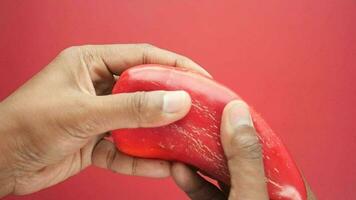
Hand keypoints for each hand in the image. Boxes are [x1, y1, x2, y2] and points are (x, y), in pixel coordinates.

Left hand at [0, 44, 209, 196]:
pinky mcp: (96, 141)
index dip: (174, 65)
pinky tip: (162, 166)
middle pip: (145, 89)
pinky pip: (127, 149)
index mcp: (90, 63)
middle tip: (200, 110)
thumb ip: (132, 109)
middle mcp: (97, 86)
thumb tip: (176, 103)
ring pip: (138, 121)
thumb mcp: (83, 113)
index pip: (142, 56)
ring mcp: (98, 115)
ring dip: (160, 133)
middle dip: (172, 101)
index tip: (201, 78)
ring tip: (187, 139)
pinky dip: (142, 159)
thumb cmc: (25, 126)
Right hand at [171, 100, 315, 199]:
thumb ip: (245, 158)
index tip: (224, 106)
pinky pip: (210, 191)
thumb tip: (238, 113)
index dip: (245, 124)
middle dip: (215, 141)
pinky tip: (180, 171)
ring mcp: (248, 199)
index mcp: (290, 188)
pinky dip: (195, 182)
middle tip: (199, 122)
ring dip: (199, 161)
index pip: (269, 145)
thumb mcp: (249, 198)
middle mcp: (269, 192)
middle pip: (241, 157)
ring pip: (223, 174)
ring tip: (182, 144)